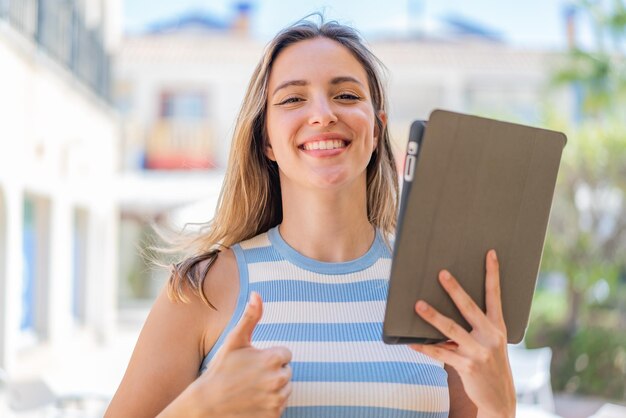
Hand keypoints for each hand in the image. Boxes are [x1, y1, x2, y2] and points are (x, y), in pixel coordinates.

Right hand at [188, 292, 291, 417]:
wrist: (206, 406)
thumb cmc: (220, 370)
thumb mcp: (235, 341)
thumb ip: (250, 316)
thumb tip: (257, 293)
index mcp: (274, 358)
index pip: (285, 354)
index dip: (270, 356)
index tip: (254, 362)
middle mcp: (279, 380)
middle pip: (286, 372)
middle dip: (272, 372)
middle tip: (250, 377)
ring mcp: (277, 400)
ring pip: (285, 389)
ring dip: (273, 389)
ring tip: (251, 389)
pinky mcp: (274, 416)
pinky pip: (279, 406)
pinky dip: (269, 405)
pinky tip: (252, 403)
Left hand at [409, 250, 515, 417]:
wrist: (500, 397)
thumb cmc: (489, 362)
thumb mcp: (490, 342)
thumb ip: (475, 326)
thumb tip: (443, 309)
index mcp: (497, 327)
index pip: (495, 295)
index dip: (493, 274)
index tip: (489, 253)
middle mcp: (490, 336)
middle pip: (470, 308)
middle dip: (455, 290)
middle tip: (441, 274)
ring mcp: (479, 352)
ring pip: (451, 329)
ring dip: (433, 316)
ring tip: (418, 305)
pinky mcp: (466, 366)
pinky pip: (440, 353)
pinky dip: (424, 347)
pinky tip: (410, 342)